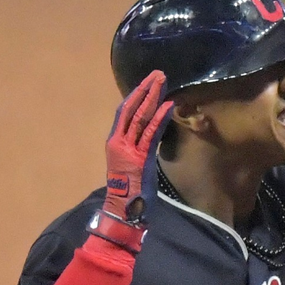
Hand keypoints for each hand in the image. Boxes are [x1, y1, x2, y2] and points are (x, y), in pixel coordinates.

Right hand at [88, 70, 172, 253]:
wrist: (123, 210)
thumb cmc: (130, 190)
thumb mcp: (134, 164)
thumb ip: (140, 148)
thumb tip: (151, 136)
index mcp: (116, 141)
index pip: (125, 112)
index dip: (137, 95)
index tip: (148, 82)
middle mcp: (118, 141)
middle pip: (132, 108)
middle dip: (146, 90)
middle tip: (158, 74)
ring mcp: (127, 148)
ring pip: (140, 116)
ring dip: (153, 98)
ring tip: (163, 82)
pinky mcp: (139, 156)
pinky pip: (150, 133)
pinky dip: (160, 118)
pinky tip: (169, 105)